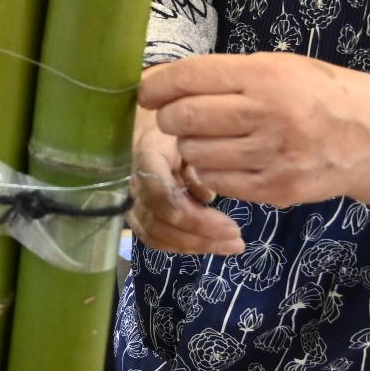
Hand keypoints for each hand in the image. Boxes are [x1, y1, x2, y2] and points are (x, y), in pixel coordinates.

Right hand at [129, 108, 243, 256]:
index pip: (161, 194)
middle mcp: (134, 179)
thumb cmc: (183, 125)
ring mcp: (132, 198)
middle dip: (202, 235)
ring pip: (156, 234)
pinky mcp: (137, 212)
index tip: (231, 225)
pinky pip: (153, 238)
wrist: (157, 123)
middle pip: (161, 219)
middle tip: (237, 240)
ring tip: (229, 245)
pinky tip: (206, 245)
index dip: (195, 217)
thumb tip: (205, 196)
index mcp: (148, 154)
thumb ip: (200, 162)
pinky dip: (179, 246)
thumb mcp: (198, 132)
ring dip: (194, 245)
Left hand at [138, 53, 369, 210]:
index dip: (157, 86)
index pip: (189, 78)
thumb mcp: (278, 66)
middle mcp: (267, 115)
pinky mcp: (274, 189)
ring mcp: (271, 156)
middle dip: (170, 118)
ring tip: (211, 138)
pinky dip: (212, 171)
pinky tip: (228, 160)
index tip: (146, 92)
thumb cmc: (316, 93)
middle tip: (177, 117)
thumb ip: (226, 74)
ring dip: (191, 146)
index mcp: (265, 76)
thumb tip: (163, 80)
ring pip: (195, 154)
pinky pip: (217, 182)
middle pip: (184, 119)